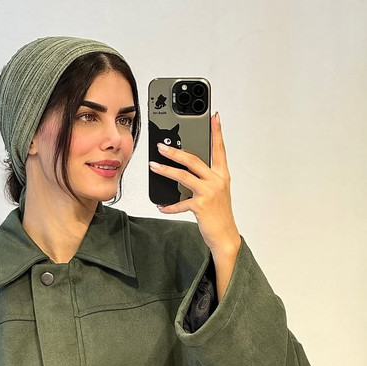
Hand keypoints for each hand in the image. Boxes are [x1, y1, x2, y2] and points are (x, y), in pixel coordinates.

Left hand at [148, 111, 240, 261]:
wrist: (224, 235)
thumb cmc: (218, 214)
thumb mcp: (216, 192)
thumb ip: (205, 179)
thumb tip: (185, 170)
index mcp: (222, 175)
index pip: (219, 149)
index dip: (216, 132)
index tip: (214, 117)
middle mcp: (217, 181)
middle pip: (194, 160)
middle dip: (176, 151)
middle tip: (161, 146)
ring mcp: (209, 192)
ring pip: (183, 176)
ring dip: (166, 171)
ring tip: (154, 166)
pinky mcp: (200, 205)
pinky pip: (180, 203)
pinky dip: (169, 206)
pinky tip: (162, 207)